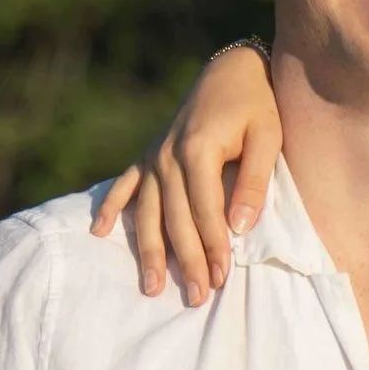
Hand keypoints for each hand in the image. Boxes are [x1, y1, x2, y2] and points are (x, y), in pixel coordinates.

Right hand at [90, 44, 283, 303]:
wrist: (231, 71)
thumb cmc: (257, 106)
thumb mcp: (268, 137)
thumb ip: (254, 181)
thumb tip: (240, 228)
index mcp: (198, 150)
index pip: (205, 211)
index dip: (213, 247)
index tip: (221, 280)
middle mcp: (168, 156)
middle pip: (175, 219)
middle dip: (185, 261)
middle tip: (194, 298)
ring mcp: (153, 156)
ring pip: (147, 212)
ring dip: (148, 251)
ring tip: (150, 287)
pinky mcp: (148, 155)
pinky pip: (124, 185)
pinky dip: (110, 208)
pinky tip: (100, 233)